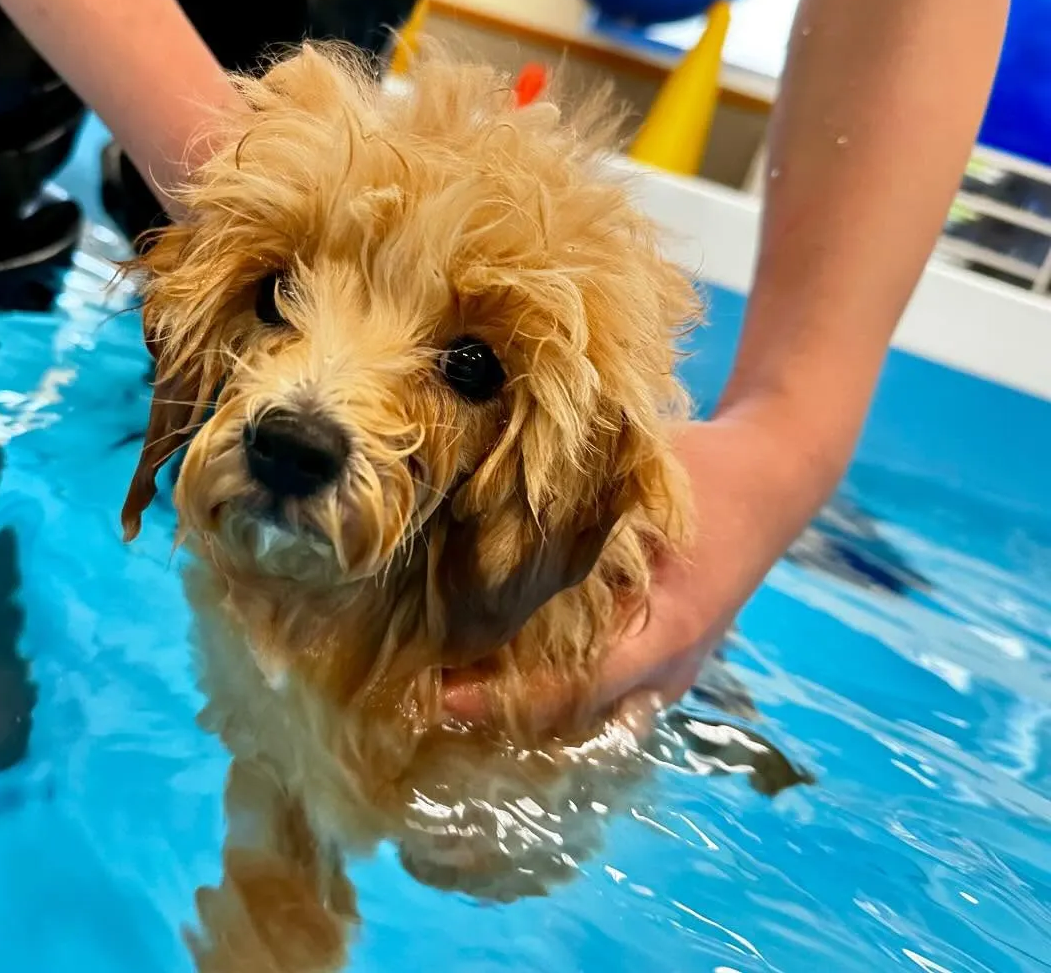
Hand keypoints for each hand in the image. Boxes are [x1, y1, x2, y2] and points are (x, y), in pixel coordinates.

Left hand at [442, 399, 842, 730]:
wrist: (772, 481)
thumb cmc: (702, 475)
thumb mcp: (639, 483)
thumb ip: (571, 511)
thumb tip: (477, 512)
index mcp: (662, 632)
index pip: (570, 688)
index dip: (500, 698)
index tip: (438, 694)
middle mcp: (666, 671)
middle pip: (573, 724)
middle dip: (502, 720)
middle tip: (429, 700)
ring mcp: (668, 675)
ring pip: (586, 722)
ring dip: (523, 716)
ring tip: (451, 696)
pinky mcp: (662, 666)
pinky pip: (600, 702)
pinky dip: (550, 700)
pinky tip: (496, 680)